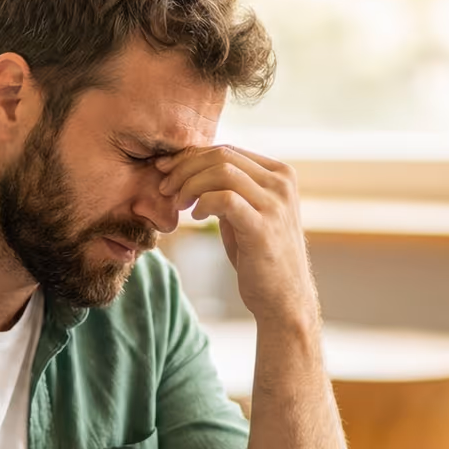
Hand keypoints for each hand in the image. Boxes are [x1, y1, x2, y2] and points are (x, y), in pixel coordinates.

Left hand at [156, 146, 318, 327]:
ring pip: (222, 172)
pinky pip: (224, 199)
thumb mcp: (247, 213)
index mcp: (280, 174)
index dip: (192, 156)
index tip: (167, 170)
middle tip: (165, 187)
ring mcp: (276, 204)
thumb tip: (195, 167)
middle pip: (222, 156)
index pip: (229, 150)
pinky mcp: (263, 226)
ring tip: (178, 204)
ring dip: (190, 185)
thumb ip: (231, 189)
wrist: (283, 299)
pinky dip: (203, 202)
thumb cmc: (260, 256)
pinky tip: (196, 217)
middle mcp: (282, 183)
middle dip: (185, 168)